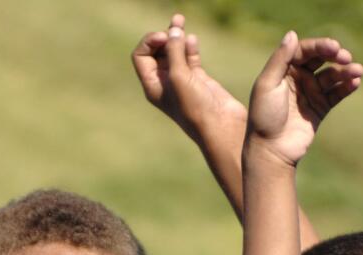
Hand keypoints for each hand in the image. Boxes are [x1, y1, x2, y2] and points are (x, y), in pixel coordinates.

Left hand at [133, 14, 246, 143]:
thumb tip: (173, 29)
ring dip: (177, 37)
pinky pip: (190, 57)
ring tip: (180, 20)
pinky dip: (190, 46)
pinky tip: (192, 39)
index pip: (141, 56)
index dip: (149, 42)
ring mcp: (182, 81)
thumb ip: (174, 51)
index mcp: (153, 86)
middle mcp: (165, 83)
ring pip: (175, 52)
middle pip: (157, 52)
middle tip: (174, 28)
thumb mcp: (179, 77)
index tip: (164, 37)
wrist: (221, 126)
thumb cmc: (195, 107)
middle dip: (163, 36)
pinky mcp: (199, 79)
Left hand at [245, 31, 361, 167]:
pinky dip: (346, 87)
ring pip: (332, 77)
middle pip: (321, 60)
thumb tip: (292, 34)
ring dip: (345, 72)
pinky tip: (355, 83)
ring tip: (357, 71)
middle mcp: (298, 79)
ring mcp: (310, 93)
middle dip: (335, 56)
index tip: (334, 47)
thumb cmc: (264, 117)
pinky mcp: (320, 108)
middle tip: (346, 57)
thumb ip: (280, 59)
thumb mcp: (267, 84)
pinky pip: (336, 94)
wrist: (271, 150)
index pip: (305, 51)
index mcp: (283, 70)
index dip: (320, 46)